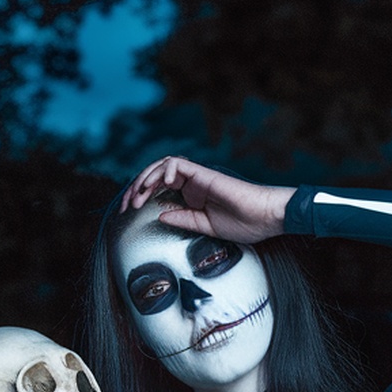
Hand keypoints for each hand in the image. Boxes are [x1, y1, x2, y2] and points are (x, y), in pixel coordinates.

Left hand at [120, 155, 293, 244]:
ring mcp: (197, 177)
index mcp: (192, 195)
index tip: (128, 212)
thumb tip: (159, 215)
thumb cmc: (244, 224)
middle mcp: (192, 183)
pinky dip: (164, 170)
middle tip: (125, 205)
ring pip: (162, 165)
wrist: (265, 218)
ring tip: (137, 196)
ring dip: (146, 178)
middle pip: (155, 175)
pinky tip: (161, 185)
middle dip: (135, 187)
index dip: (140, 197)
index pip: (158, 189)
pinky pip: (178, 163)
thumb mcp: (204, 227)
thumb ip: (182, 219)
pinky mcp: (204, 174)